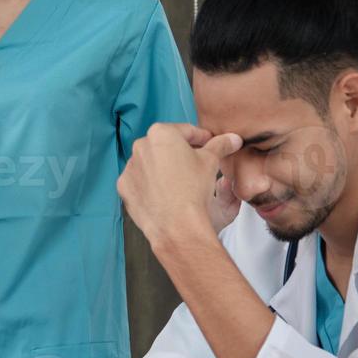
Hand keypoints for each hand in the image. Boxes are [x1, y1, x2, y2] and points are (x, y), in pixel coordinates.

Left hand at [118, 123, 241, 248]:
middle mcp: (140, 146)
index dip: (202, 138)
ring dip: (164, 169)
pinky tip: (165, 195)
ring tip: (180, 183)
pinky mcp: (125, 188)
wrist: (177, 226)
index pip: (186, 131)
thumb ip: (220, 145)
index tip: (210, 144)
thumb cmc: (194, 190)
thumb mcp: (212, 161)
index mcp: (161, 133)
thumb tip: (232, 139)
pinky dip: (151, 185)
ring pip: (151, 164)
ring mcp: (130, 168)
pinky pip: (140, 182)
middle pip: (165, 146)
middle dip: (180, 153)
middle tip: (196, 165)